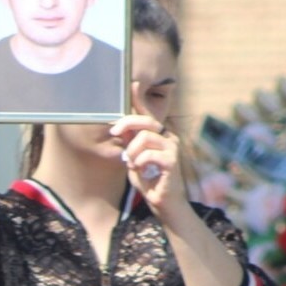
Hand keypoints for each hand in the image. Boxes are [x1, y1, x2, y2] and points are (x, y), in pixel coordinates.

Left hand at [111, 84, 182, 214]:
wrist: (163, 202)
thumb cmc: (148, 179)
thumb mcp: (133, 156)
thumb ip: (129, 141)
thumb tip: (118, 125)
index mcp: (158, 134)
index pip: (148, 113)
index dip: (139, 98)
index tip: (131, 83)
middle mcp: (168, 137)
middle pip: (146, 120)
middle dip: (126, 123)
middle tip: (113, 132)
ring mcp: (172, 148)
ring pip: (145, 137)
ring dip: (132, 151)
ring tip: (132, 163)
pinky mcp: (172, 161)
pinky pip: (148, 154)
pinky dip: (139, 162)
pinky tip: (141, 170)